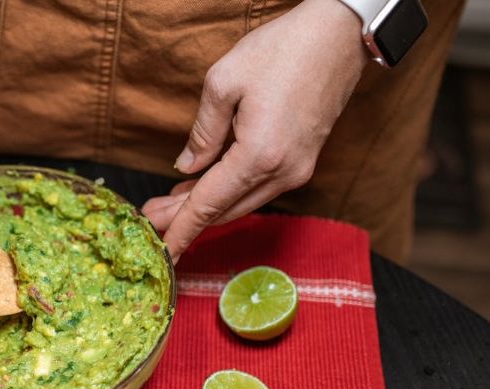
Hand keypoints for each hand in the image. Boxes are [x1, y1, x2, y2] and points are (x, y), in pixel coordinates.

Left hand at [142, 0, 368, 262]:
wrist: (339, 35)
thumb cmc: (282, 50)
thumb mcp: (223, 83)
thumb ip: (202, 133)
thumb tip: (187, 168)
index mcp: (259, 155)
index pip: (208, 205)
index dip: (180, 230)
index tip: (160, 253)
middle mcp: (282, 172)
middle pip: (224, 210)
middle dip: (184, 219)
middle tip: (150, 220)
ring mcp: (297, 170)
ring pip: (241, 202)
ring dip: (205, 206)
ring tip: (168, 204)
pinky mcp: (302, 161)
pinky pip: (257, 188)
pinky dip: (228, 192)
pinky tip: (202, 185)